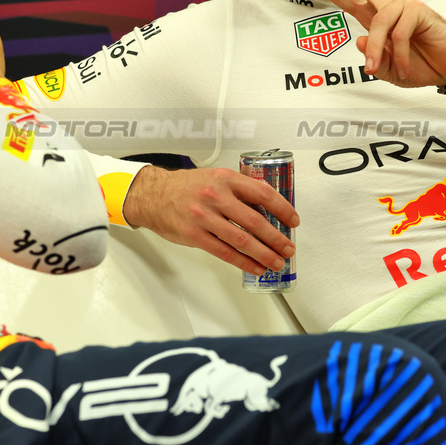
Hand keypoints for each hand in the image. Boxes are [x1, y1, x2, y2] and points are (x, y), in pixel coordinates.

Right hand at [122, 166, 298, 275]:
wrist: (153, 195)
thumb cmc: (186, 187)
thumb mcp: (215, 177)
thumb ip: (239, 189)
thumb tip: (267, 207)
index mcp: (225, 179)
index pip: (262, 193)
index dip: (282, 208)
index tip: (293, 221)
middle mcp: (216, 197)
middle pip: (255, 221)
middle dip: (276, 238)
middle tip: (288, 248)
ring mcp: (205, 218)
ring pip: (242, 240)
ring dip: (264, 254)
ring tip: (277, 262)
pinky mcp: (195, 236)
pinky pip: (225, 252)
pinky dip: (244, 262)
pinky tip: (255, 267)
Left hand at [296, 0, 445, 89]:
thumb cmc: (419, 66)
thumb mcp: (388, 71)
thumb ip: (373, 59)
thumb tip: (358, 40)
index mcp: (374, 17)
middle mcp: (385, 6)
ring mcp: (402, 5)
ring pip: (378, 22)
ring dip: (377, 49)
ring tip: (377, 69)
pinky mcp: (418, 10)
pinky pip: (399, 32)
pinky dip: (400, 54)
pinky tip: (405, 67)